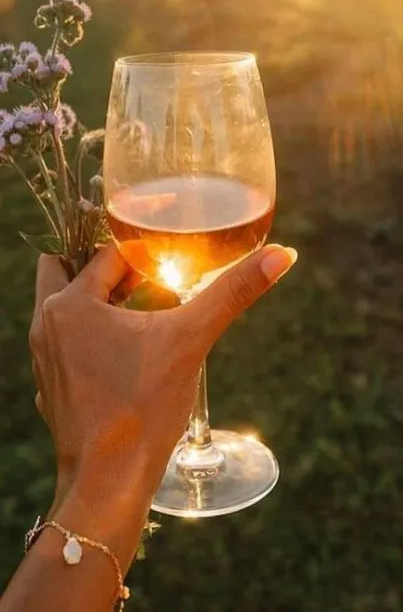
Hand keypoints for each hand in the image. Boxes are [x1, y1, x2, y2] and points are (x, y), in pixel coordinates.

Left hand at [29, 243, 296, 507]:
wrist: (109, 484)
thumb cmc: (144, 409)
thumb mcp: (191, 340)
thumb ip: (233, 293)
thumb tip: (280, 255)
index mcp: (70, 304)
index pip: (105, 254)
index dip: (140, 252)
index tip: (167, 261)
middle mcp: (46, 325)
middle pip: (68, 270)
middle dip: (105, 268)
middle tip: (144, 276)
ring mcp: (44, 359)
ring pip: (66, 310)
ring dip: (99, 303)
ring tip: (140, 311)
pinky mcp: (52, 388)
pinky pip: (67, 346)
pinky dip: (91, 340)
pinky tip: (125, 357)